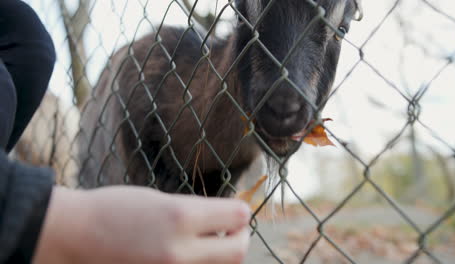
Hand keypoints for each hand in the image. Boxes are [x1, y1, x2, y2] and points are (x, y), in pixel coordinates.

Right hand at [34, 186, 250, 263]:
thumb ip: (195, 212)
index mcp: (180, 216)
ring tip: (209, 242)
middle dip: (241, 238)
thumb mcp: (160, 199)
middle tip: (233, 231)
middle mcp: (180, 249)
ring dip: (222, 254)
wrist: (76, 234)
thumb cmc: (115, 208)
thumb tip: (225, 220)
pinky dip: (200, 263)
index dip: (241, 212)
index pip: (238, 216)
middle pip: (238, 251)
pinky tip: (189, 254)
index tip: (237, 212)